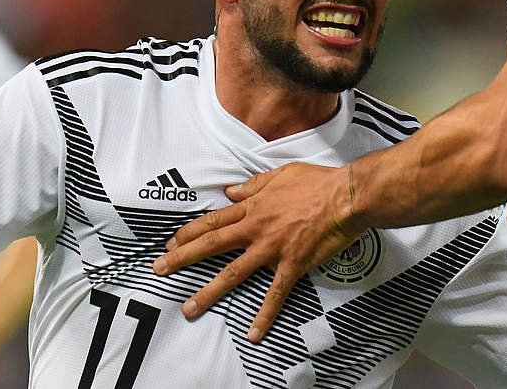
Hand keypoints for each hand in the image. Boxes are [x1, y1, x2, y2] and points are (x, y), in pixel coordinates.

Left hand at [151, 163, 362, 341]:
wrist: (347, 196)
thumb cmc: (318, 182)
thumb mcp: (281, 174)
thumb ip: (254, 185)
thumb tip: (232, 191)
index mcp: (253, 207)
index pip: (213, 221)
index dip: (189, 232)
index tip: (171, 243)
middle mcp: (256, 229)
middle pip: (211, 245)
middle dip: (182, 258)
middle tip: (160, 270)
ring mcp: (272, 249)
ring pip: (233, 273)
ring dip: (209, 292)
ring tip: (190, 307)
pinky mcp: (292, 265)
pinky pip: (275, 294)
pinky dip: (264, 315)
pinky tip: (253, 333)